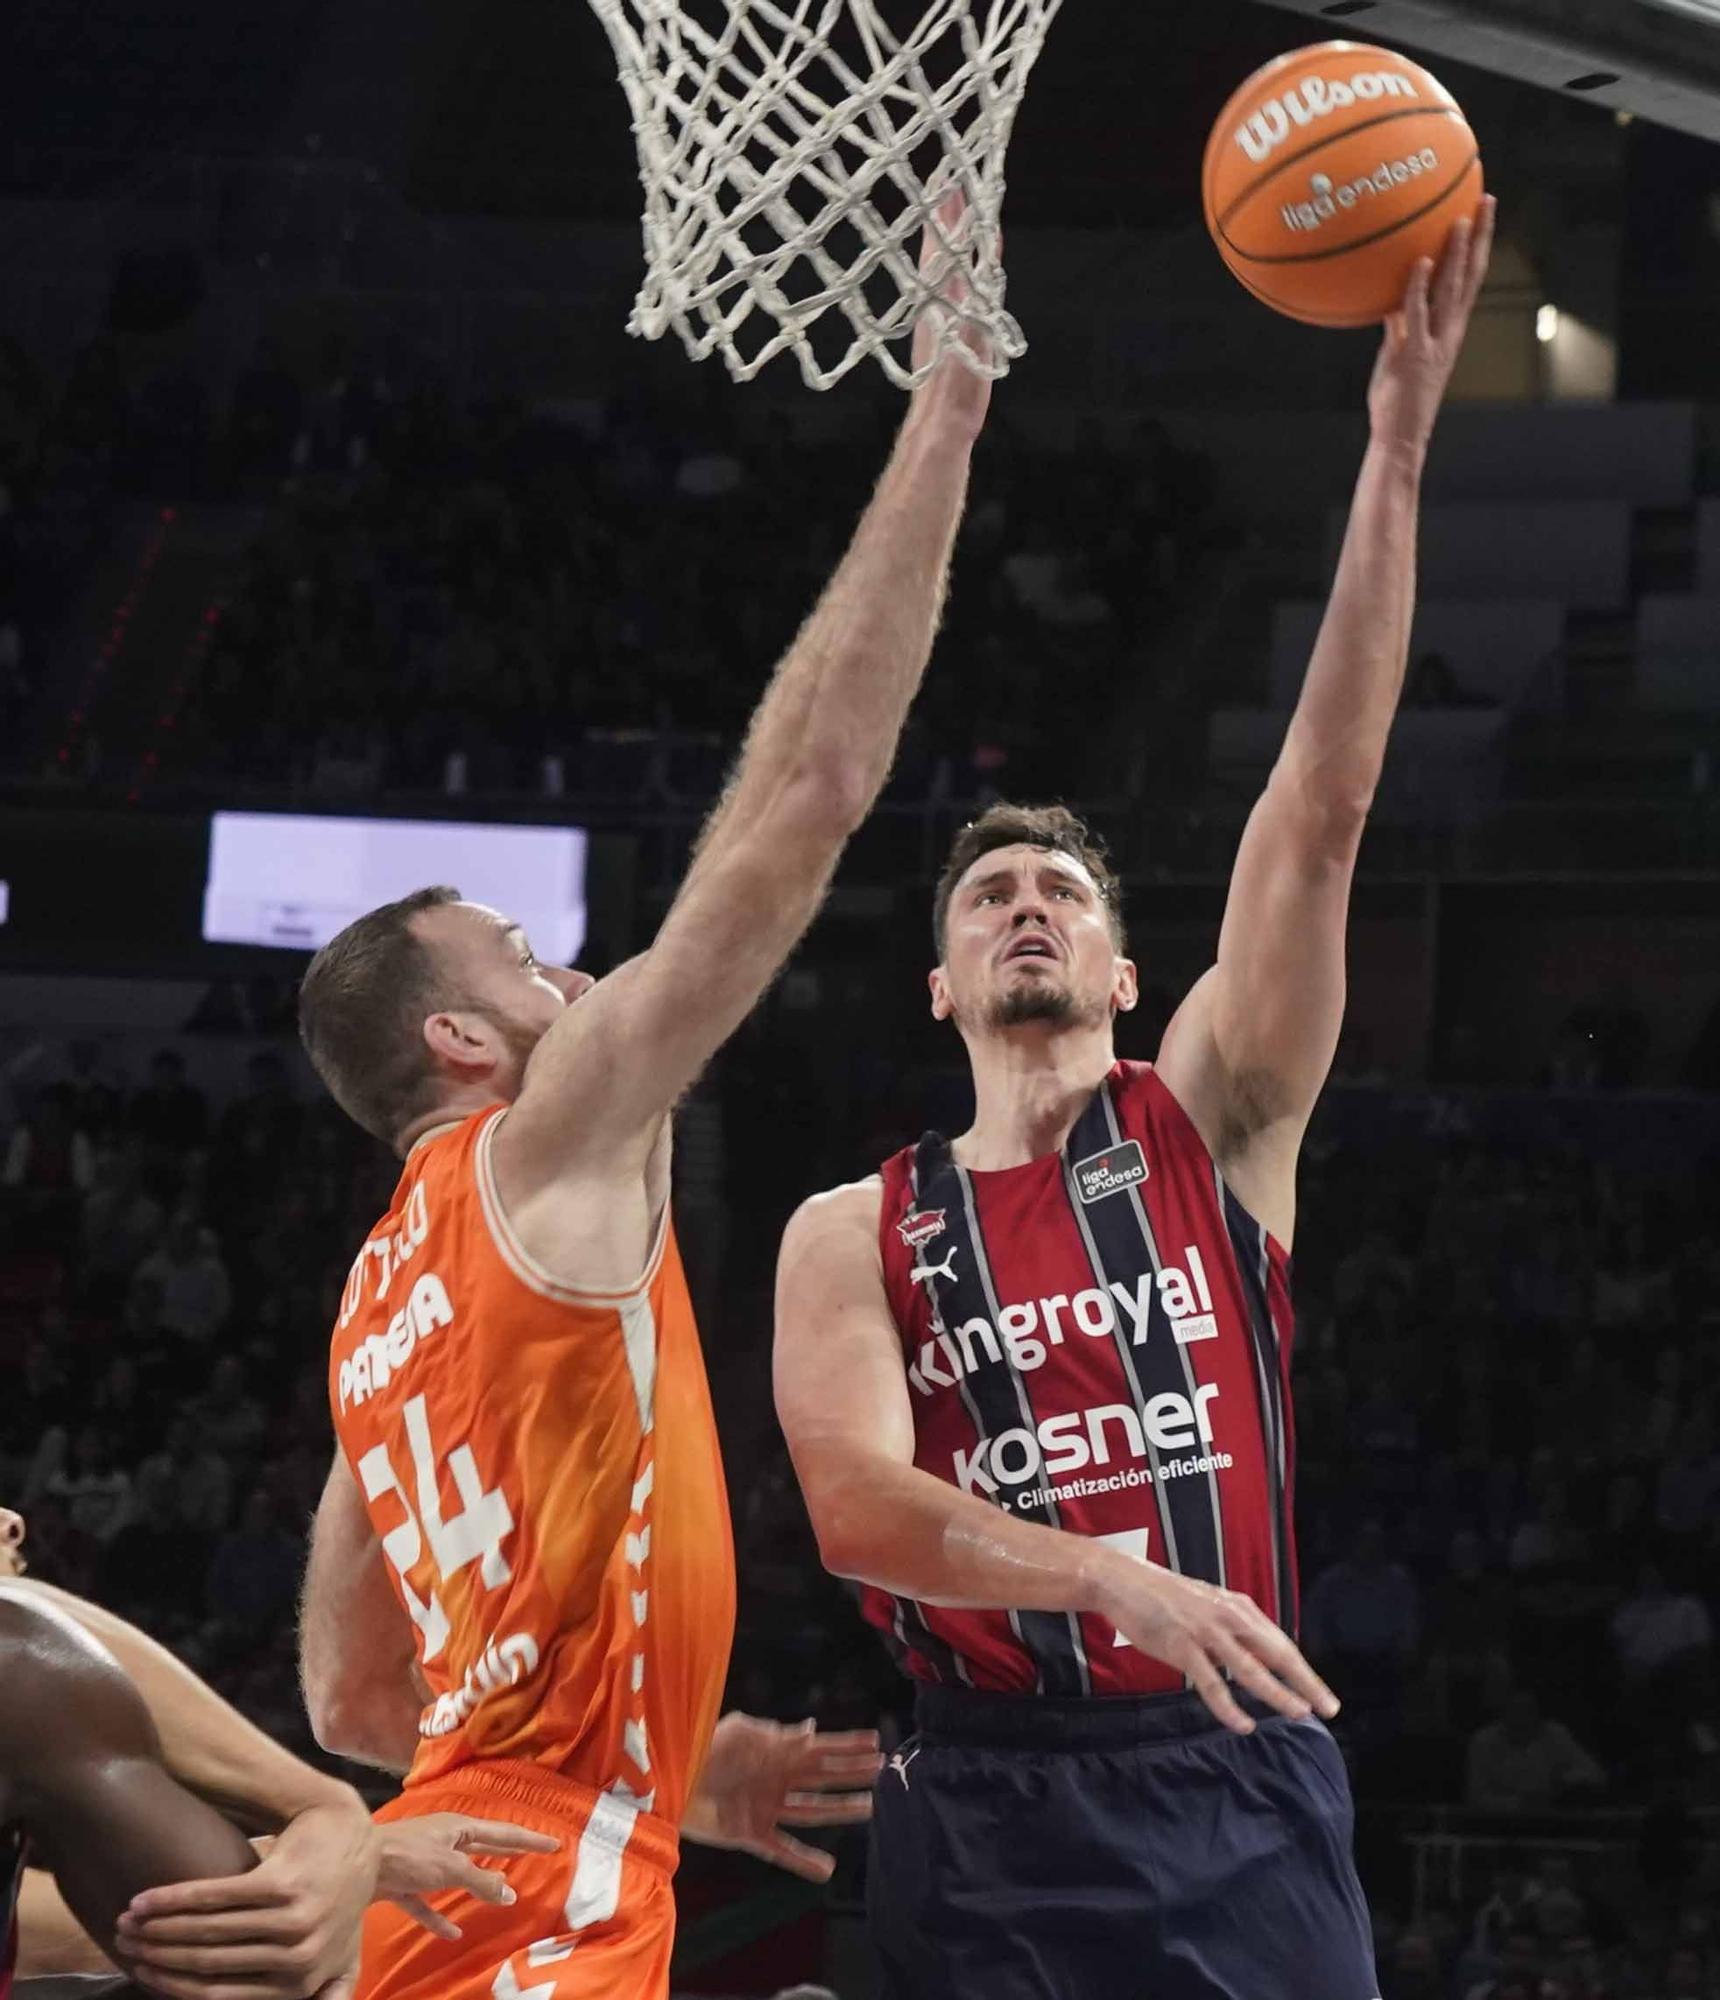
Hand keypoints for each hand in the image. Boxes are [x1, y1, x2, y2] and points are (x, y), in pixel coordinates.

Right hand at [113, 1797, 377, 1999]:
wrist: (351, 1833)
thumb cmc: (335, 1897)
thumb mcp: (335, 1957)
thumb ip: (309, 1992)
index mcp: (300, 1984)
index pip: (216, 1993)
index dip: (170, 1983)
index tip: (140, 1970)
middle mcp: (297, 1958)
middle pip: (206, 1963)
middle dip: (155, 1955)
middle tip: (123, 1944)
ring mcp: (291, 1922)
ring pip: (205, 1932)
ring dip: (156, 1928)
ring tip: (126, 1922)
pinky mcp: (281, 1886)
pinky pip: (214, 1897)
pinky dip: (173, 1900)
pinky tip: (144, 1899)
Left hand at [374, 1813, 560, 1940]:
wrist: (359, 1864)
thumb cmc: (409, 1856)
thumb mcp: (451, 1867)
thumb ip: (480, 1880)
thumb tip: (511, 1892)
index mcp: (458, 1827)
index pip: (502, 1832)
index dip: (528, 1839)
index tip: (554, 1843)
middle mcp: (443, 1840)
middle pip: (483, 1847)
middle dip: (507, 1852)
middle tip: (534, 1855)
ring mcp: (422, 1862)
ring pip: (457, 1873)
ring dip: (477, 1882)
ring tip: (498, 1893)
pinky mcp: (404, 1883)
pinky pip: (428, 1902)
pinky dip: (439, 1917)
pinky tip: (452, 1933)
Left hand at [682, 1714, 882, 1882]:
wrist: (668, 1778)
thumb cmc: (701, 1746)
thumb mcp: (738, 1731)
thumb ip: (775, 1733)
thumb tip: (812, 1729)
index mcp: (774, 1750)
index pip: (820, 1747)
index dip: (847, 1745)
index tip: (875, 1743)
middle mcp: (775, 1779)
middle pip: (823, 1777)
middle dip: (852, 1774)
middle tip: (883, 1772)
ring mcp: (765, 1807)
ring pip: (812, 1810)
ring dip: (840, 1810)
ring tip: (869, 1808)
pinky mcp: (750, 1834)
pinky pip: (783, 1850)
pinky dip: (804, 1861)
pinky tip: (827, 1869)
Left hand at [907, 188, 995, 442]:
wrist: (942, 419)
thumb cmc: (954, 379)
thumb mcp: (967, 329)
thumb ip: (974, 290)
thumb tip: (982, 246)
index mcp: (937, 291)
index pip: (939, 236)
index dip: (944, 205)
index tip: (946, 172)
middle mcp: (936, 295)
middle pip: (942, 242)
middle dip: (949, 210)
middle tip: (954, 177)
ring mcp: (942, 311)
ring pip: (948, 262)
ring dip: (955, 235)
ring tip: (962, 209)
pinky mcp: (949, 327)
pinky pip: (958, 285)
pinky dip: (966, 265)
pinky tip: (973, 262)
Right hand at [1095, 1555, 1338, 1735]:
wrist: (1123, 1581)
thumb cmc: (1164, 1597)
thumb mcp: (1208, 1606)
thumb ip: (1232, 1630)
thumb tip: (1255, 1658)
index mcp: (1237, 1607)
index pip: (1280, 1644)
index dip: (1304, 1671)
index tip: (1324, 1695)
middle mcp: (1228, 1617)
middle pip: (1276, 1654)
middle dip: (1305, 1683)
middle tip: (1329, 1708)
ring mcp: (1206, 1631)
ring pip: (1250, 1669)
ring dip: (1278, 1693)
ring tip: (1299, 1713)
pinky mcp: (1182, 1646)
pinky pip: (1212, 1684)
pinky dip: (1229, 1707)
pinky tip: (1244, 1724)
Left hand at [1368, 193, 1496, 452]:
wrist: (1400, 437)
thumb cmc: (1398, 400)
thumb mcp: (1400, 355)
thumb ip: (1399, 328)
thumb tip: (1389, 301)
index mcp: (1451, 330)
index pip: (1471, 280)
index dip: (1478, 247)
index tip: (1482, 215)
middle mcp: (1449, 332)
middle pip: (1471, 276)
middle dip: (1480, 237)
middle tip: (1486, 201)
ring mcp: (1433, 343)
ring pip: (1451, 291)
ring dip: (1456, 255)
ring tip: (1460, 220)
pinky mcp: (1413, 356)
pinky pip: (1417, 316)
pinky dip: (1419, 289)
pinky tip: (1421, 263)